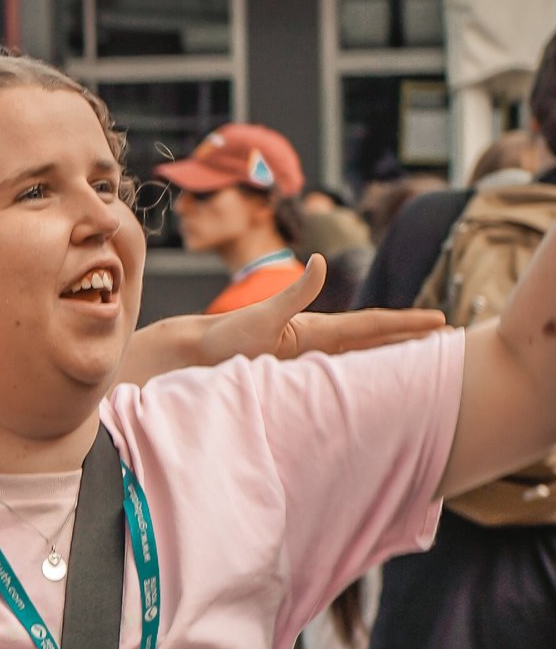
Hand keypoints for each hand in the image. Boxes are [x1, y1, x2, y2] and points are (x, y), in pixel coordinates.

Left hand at [124, 256, 446, 386]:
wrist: (195, 354)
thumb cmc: (225, 338)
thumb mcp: (263, 315)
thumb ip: (295, 290)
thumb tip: (319, 259)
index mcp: (318, 329)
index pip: (373, 325)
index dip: (408, 324)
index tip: (441, 323)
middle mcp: (319, 341)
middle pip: (377, 339)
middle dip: (414, 339)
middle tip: (452, 341)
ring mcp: (311, 358)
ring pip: (365, 359)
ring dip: (396, 359)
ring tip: (428, 365)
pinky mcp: (300, 376)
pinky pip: (344, 377)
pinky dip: (368, 379)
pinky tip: (380, 389)